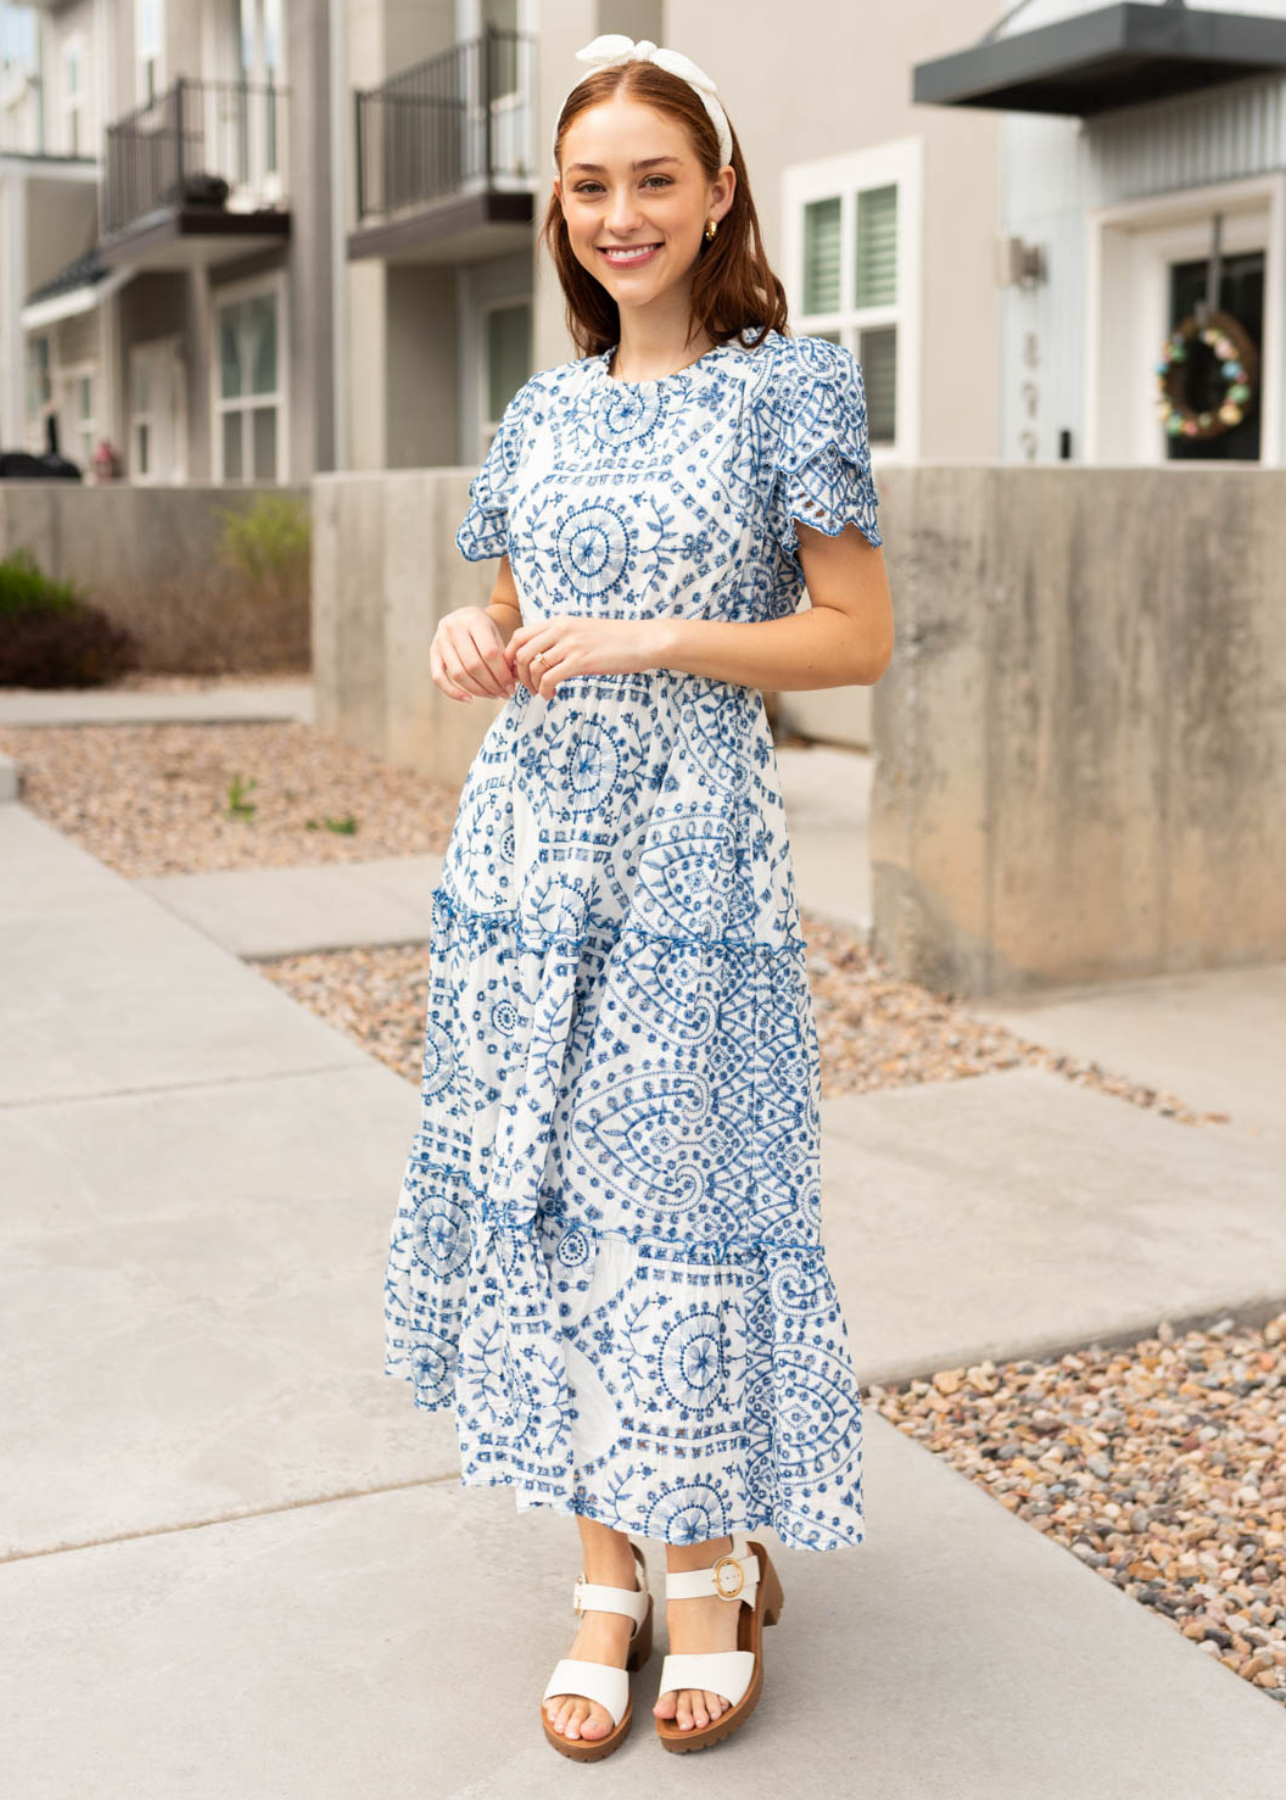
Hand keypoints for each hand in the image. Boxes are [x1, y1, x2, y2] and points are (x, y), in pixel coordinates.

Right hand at [430, 606, 516, 703]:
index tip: (511, 687)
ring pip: (458, 674)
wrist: (464, 617)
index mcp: (474, 619)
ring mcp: (440, 640)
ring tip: (492, 695)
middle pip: (474, 665)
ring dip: (478, 690)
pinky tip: (469, 699)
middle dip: (492, 685)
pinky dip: (453, 692)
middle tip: (503, 694)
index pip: (489, 653)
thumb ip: (505, 655)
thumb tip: (514, 680)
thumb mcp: (497, 634)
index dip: (502, 674)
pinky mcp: (432, 652)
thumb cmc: (484, 629)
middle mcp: (453, 627)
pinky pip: (439, 678)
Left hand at [506, 616, 663, 698]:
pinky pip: (549, 678)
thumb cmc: (615, 640)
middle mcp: (561, 630)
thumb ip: (561, 638)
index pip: (520, 635)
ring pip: (533, 667)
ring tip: (541, 693)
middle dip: (518, 675)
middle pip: (521, 653)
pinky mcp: (581, 661)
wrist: (642, 641)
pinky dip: (544, 690)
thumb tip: (543, 656)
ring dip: (532, 685)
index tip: (516, 673)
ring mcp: (570, 644)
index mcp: (559, 621)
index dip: (511, 657)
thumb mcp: (582, 631)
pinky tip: (551, 695)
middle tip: (527, 687)